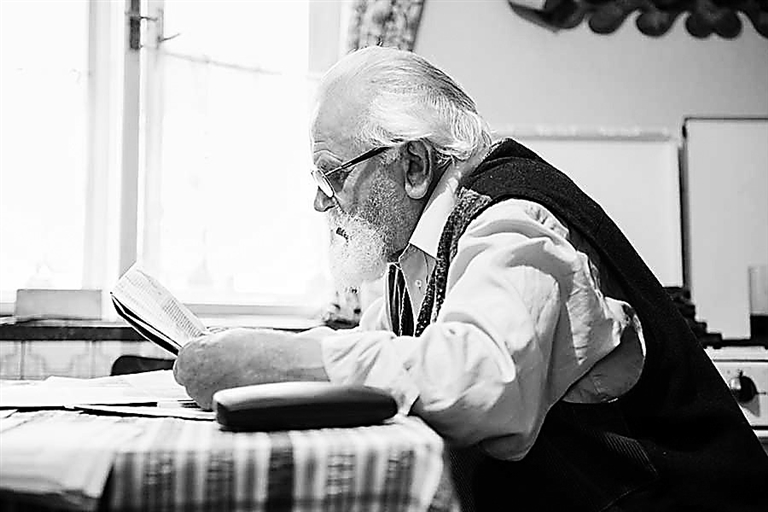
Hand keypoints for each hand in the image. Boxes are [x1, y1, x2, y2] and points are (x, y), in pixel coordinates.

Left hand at [173, 327, 327, 409]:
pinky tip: (245, 388)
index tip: (210, 356)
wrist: (288, 370)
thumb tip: (207, 349)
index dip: (198, 358)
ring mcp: (206, 400)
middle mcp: (192, 381)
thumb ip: (211, 345)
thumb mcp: (232, 336)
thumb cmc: (264, 350)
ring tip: (242, 376)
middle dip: (206, 372)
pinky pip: (219, 405)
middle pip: (191, 379)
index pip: (182, 360)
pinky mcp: (221, 414)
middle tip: (230, 364)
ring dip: (218, 386)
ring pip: (204, 393)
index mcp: (190, 356)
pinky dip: (230, 398)